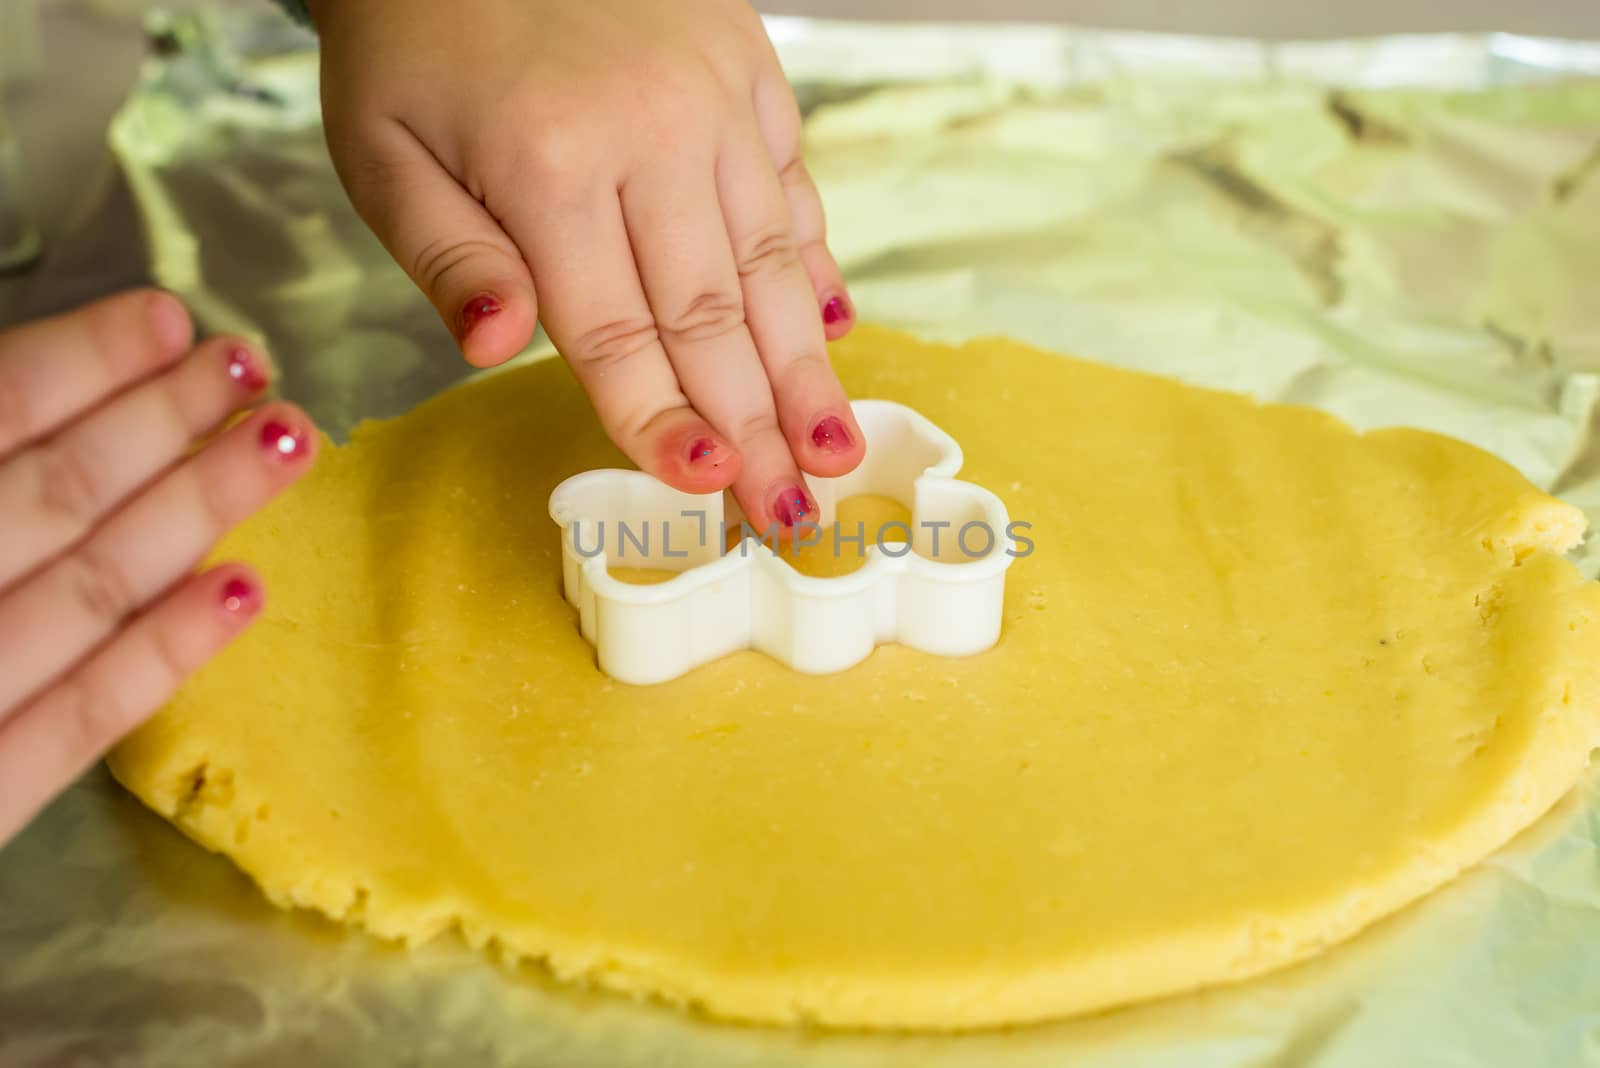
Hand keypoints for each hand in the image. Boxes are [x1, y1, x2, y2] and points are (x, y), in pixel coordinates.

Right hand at [0, 290, 317, 845]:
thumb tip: (11, 390)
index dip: (79, 361)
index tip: (168, 318)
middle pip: (52, 494)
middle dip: (161, 420)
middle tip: (254, 363)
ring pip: (85, 590)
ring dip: (196, 507)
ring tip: (284, 442)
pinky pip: (73, 725)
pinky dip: (160, 654)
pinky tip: (244, 589)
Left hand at [311, 0, 864, 531]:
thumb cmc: (414, 34)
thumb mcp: (380, 147)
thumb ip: (446, 256)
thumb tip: (504, 350)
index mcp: (548, 167)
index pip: (616, 334)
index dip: (663, 422)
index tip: (710, 491)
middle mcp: (651, 137)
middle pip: (713, 316)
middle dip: (757, 428)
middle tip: (796, 515)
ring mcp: (713, 99)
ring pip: (771, 261)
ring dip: (807, 366)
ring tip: (837, 445)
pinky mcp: (747, 68)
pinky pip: (791, 182)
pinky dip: (815, 260)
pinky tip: (835, 325)